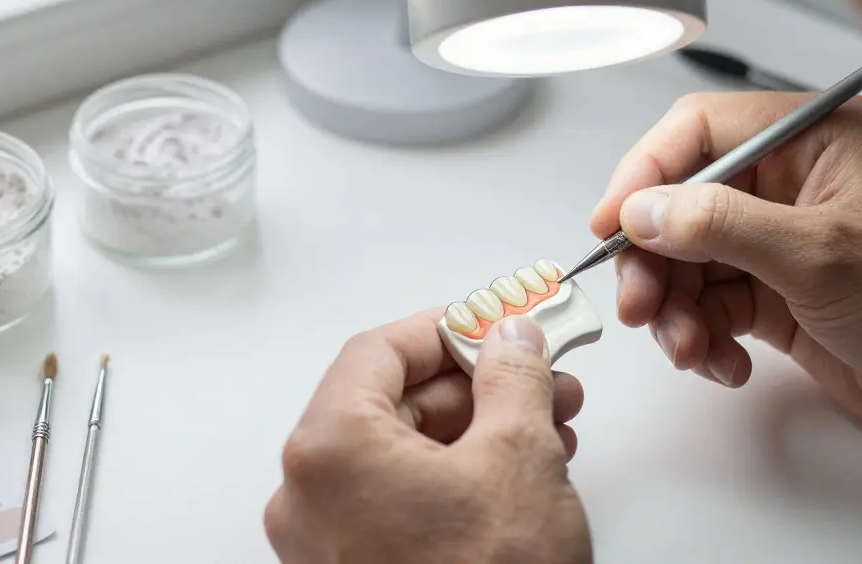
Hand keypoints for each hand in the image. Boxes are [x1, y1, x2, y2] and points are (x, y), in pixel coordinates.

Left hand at [265, 310, 591, 563]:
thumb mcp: (518, 457)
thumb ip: (513, 376)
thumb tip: (511, 337)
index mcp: (330, 449)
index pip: (380, 351)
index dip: (447, 327)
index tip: (494, 320)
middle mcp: (310, 495)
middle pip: (394, 403)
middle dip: (480, 383)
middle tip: (540, 371)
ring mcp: (328, 543)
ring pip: (405, 453)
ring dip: (479, 428)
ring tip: (551, 423)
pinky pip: (402, 500)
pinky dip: (459, 475)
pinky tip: (521, 471)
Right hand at [591, 92, 861, 465]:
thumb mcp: (820, 255)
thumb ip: (721, 226)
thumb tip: (640, 211)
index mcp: (811, 138)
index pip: (699, 131)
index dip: (644, 172)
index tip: (610, 224)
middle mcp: (790, 181)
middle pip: (681, 202)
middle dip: (654, 258)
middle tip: (640, 306)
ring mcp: (781, 240)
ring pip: (688, 260)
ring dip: (675, 308)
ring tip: (690, 349)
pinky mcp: (778, 294)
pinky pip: (711, 305)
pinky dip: (704, 337)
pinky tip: (726, 364)